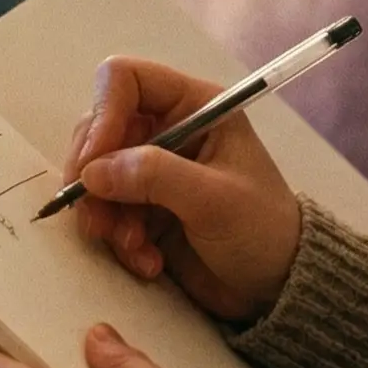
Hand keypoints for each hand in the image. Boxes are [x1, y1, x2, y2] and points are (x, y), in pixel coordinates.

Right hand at [64, 56, 302, 322]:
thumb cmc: (261, 230)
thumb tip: (91, 171)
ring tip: (133, 247)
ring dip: (105, 215)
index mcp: (194, 106)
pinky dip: (118, 238)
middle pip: (99, 128)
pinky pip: (107, 211)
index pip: (125, 80)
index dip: (103, 115)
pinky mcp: (144, 206)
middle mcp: (168, 128)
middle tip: (96, 219)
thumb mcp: (214, 199)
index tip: (91, 165)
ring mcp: (153, 169)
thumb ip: (154, 176)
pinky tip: (147, 261)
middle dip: (93, 176)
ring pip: (96, 174)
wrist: (276, 287)